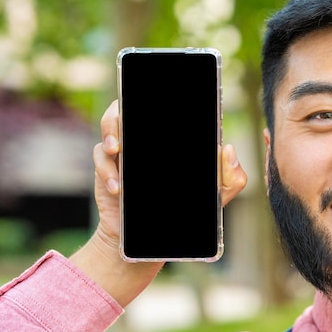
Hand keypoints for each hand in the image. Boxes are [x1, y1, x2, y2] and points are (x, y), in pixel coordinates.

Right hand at [71, 99, 247, 306]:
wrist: (155, 235)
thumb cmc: (187, 208)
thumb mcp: (216, 195)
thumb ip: (231, 176)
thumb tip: (227, 149)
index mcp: (170, 137)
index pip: (162, 108)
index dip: (156, 96)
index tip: (160, 98)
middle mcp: (146, 137)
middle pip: (130, 108)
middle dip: (123, 111)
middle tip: (130, 128)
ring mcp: (126, 150)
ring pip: (110, 125)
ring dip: (110, 134)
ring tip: (117, 150)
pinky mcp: (106, 167)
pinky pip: (99, 158)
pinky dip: (106, 170)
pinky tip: (118, 187)